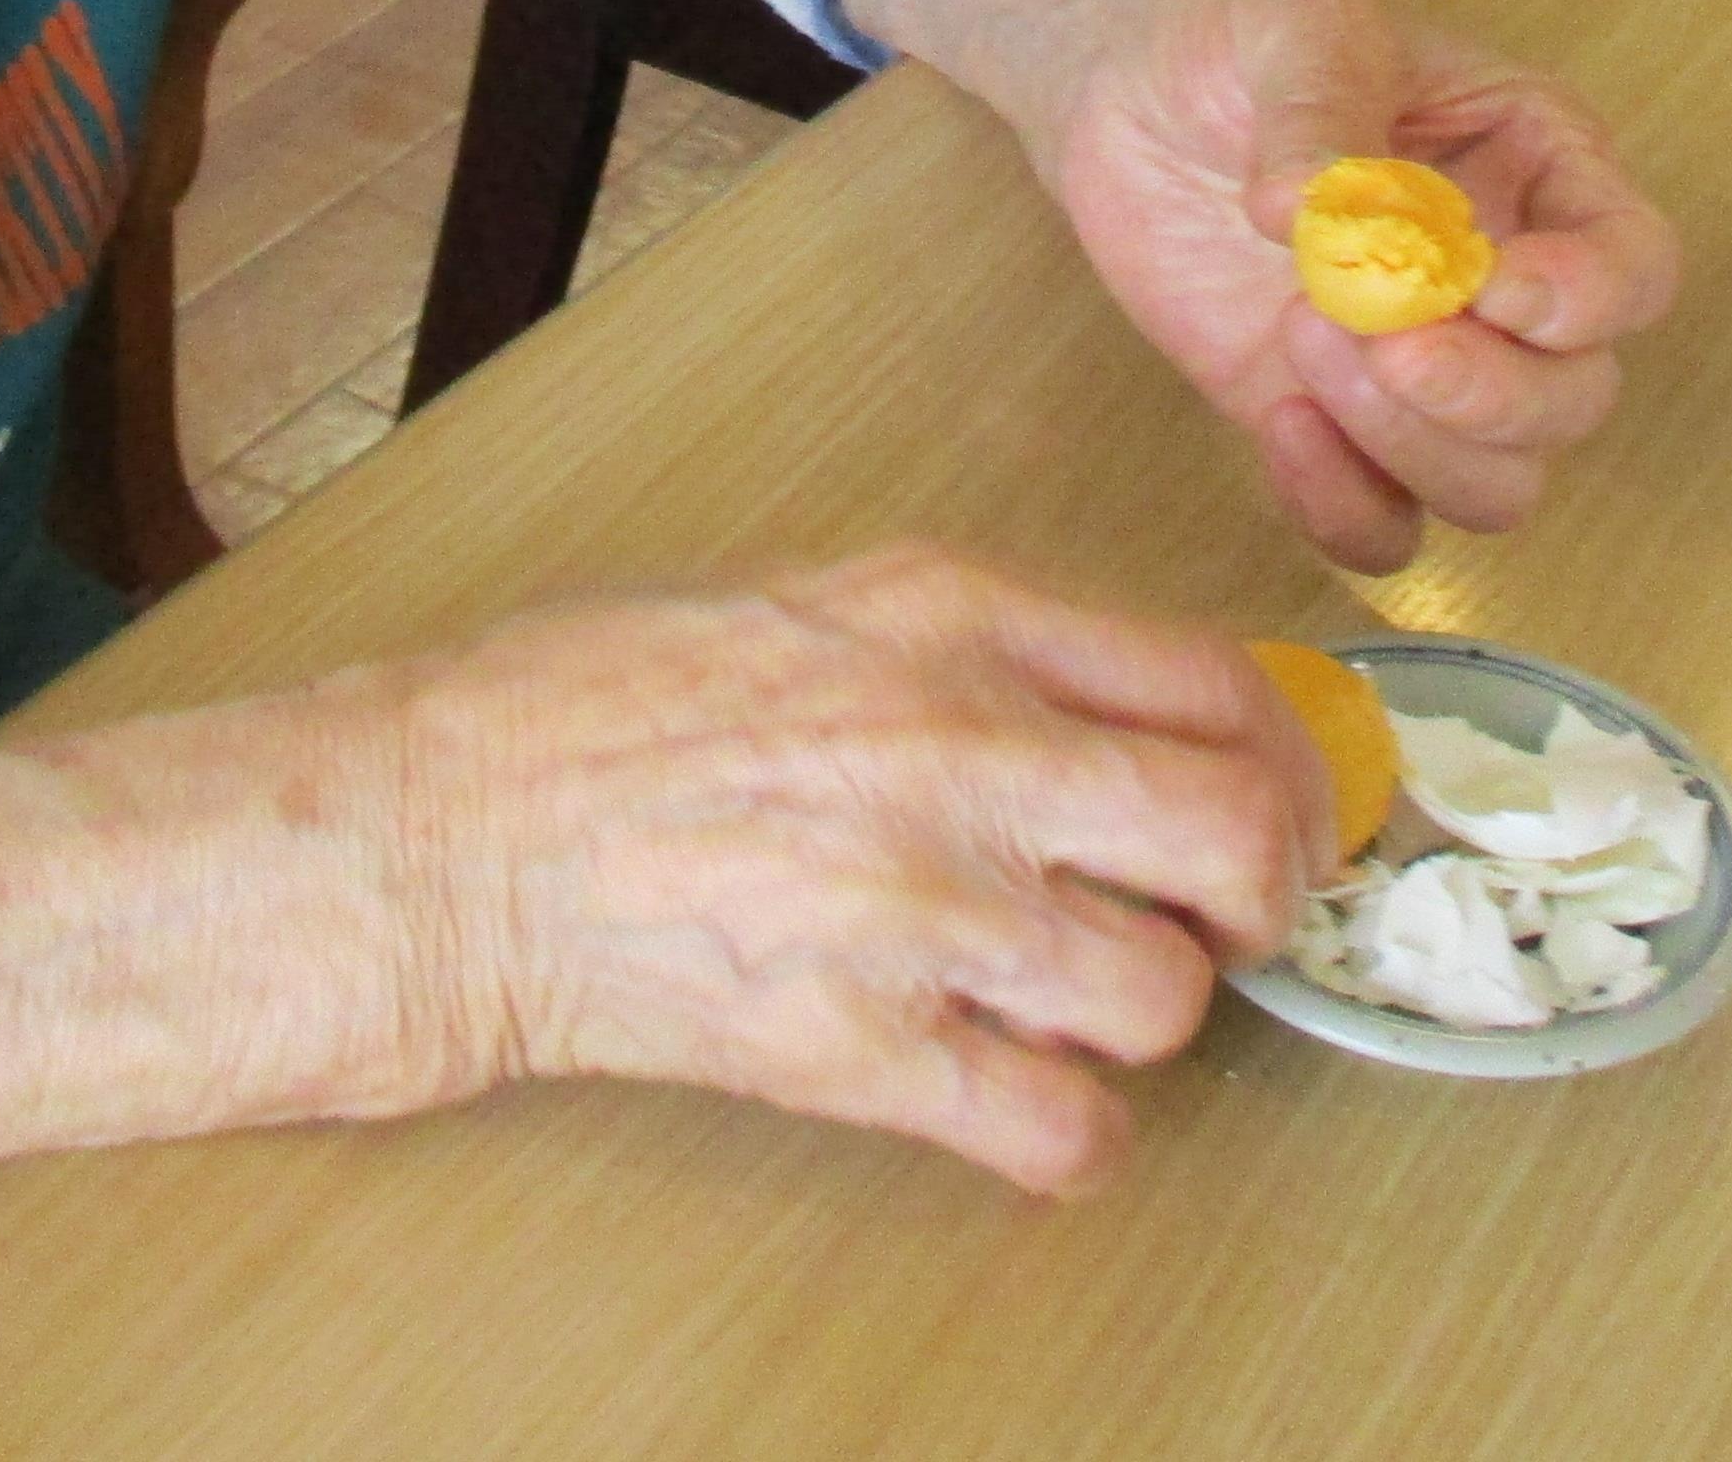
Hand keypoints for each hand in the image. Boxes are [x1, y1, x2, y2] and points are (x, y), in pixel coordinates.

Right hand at [407, 546, 1316, 1193]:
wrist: (448, 834)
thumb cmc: (590, 708)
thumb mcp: (811, 599)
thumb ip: (971, 640)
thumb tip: (1120, 703)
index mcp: (950, 617)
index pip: (1211, 681)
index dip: (1282, 758)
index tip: (1280, 800)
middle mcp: (961, 750)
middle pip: (1230, 832)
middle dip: (1258, 891)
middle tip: (1225, 916)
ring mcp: (918, 907)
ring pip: (1161, 994)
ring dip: (1147, 1013)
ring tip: (1082, 998)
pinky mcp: (860, 1048)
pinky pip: (1058, 1126)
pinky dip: (1070, 1133)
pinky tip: (1025, 1097)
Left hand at [996, 0, 1672, 573]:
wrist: (1129, 79)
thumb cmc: (1244, 30)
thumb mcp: (1297, 28)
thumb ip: (1319, 115)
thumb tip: (1311, 210)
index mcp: (1542, 172)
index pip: (1636, 267)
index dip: (1589, 299)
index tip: (1488, 285)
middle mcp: (1505, 287)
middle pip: (1575, 398)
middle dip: (1488, 392)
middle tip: (1375, 338)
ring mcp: (1423, 367)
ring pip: (1498, 482)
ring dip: (1414, 445)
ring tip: (1300, 338)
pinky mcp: (1334, 424)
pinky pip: (1385, 526)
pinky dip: (1346, 508)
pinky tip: (1277, 424)